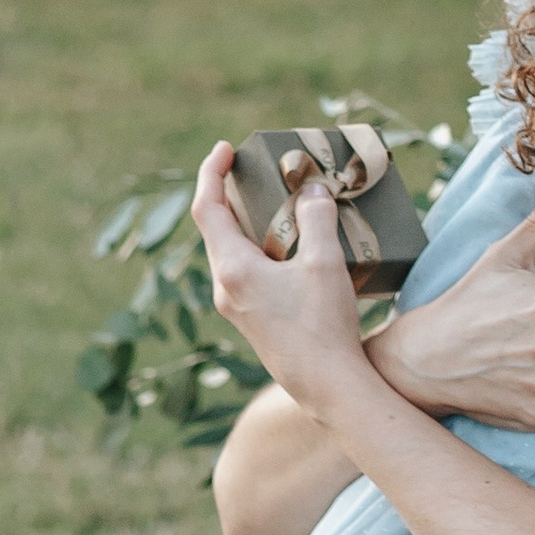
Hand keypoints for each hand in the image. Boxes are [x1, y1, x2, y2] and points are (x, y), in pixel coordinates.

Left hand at [194, 145, 375, 410]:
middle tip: (252, 173)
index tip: (225, 149)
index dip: (211, 172)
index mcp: (233, 268)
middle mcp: (225, 287)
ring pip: (229, 253)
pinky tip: (285, 252)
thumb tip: (313, 189)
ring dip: (244, 225)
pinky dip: (256, 250)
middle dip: (230, 196)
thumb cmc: (323, 325)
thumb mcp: (325, 263)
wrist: (327, 385)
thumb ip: (317, 219)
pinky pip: (243, 273)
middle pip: (215, 229)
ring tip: (272, 207)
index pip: (208, 208)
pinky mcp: (250, 321)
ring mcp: (235, 307)